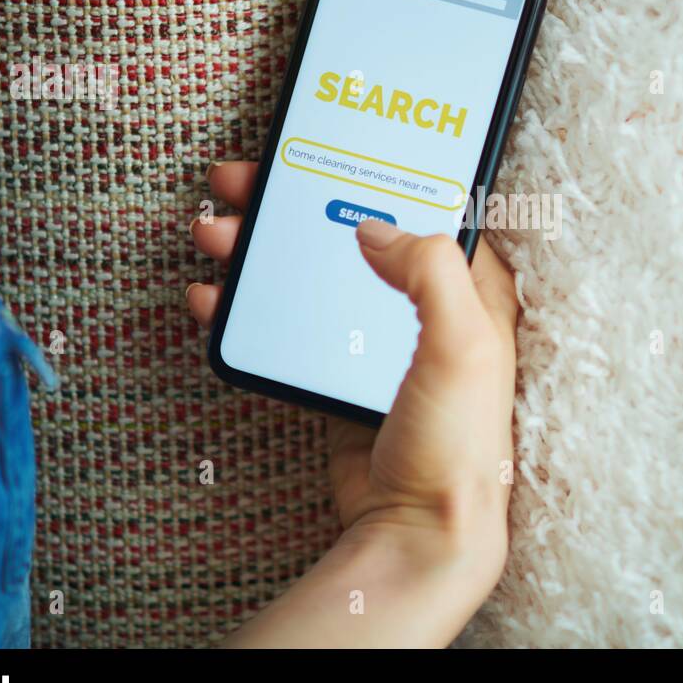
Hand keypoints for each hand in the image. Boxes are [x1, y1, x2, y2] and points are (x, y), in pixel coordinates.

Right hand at [187, 162, 518, 646]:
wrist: (416, 531)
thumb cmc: (456, 444)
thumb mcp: (460, 345)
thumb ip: (428, 272)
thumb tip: (374, 227)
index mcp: (468, 291)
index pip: (416, 209)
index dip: (366, 175)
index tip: (316, 150)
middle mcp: (422, 309)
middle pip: (348, 233)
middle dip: (290, 205)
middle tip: (240, 184)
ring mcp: (374, 342)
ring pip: (309, 275)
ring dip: (259, 251)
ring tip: (214, 233)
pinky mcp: (336, 377)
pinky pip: (285, 327)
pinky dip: (247, 306)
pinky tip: (214, 296)